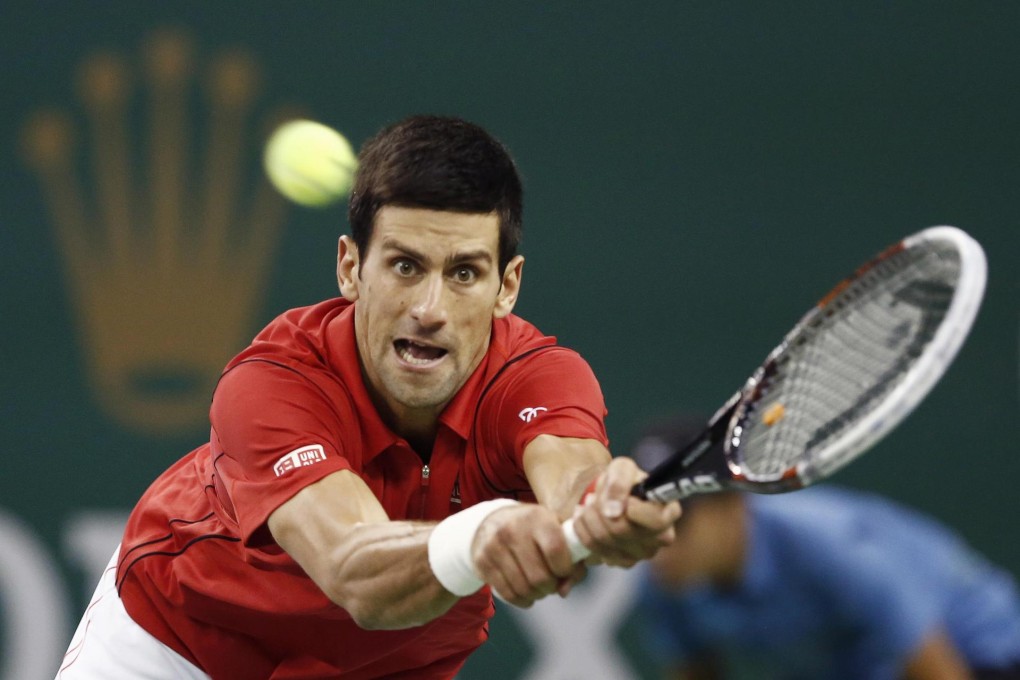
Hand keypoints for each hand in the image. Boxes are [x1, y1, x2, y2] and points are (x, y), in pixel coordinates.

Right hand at [470, 503, 585, 606]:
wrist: (492, 521)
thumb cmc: (533, 530)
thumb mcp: (555, 532)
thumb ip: (573, 560)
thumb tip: (564, 591)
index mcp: (536, 517)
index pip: (555, 549)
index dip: (565, 569)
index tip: (564, 571)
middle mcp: (513, 529)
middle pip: (540, 576)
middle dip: (551, 587)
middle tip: (551, 583)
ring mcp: (494, 546)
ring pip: (524, 589)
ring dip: (537, 595)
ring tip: (539, 588)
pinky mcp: (482, 561)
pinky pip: (508, 594)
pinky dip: (522, 600)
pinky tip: (525, 593)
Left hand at [569, 457, 680, 566]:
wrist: (610, 495)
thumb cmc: (623, 480)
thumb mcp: (622, 468)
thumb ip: (620, 482)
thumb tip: (613, 511)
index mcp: (669, 513)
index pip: (655, 520)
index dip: (633, 509)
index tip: (624, 498)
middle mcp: (660, 538)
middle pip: (621, 530)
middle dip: (600, 507)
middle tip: (596, 495)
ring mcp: (641, 553)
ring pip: (604, 540)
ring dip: (589, 516)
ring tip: (590, 502)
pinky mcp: (621, 561)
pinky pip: (593, 548)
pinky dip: (583, 528)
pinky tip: (586, 516)